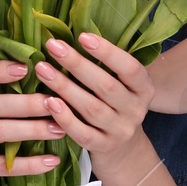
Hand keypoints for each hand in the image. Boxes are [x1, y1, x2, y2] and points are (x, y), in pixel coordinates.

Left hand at [35, 34, 154, 174]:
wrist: (123, 150)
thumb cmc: (115, 104)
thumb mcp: (121, 84)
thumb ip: (106, 65)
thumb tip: (72, 35)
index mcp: (144, 88)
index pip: (129, 68)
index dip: (107, 52)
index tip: (82, 36)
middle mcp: (135, 110)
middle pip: (106, 86)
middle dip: (77, 64)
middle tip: (53, 46)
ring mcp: (120, 131)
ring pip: (91, 108)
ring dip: (65, 87)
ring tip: (42, 69)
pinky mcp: (103, 147)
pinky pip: (82, 133)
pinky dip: (65, 117)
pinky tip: (49, 101)